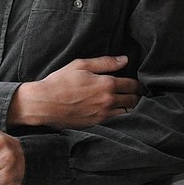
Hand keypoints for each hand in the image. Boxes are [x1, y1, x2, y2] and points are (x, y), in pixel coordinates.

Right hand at [8, 55, 143, 128]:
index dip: (138, 84)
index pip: (132, 84)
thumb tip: (124, 60)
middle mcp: (108, 100)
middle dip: (137, 96)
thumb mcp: (80, 65)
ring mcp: (103, 114)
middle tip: (137, 94)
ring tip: (129, 104)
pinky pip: (117, 122)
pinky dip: (122, 118)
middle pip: (133, 100)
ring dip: (131, 108)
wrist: (44, 103)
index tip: (139, 84)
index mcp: (106, 84)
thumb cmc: (60, 81)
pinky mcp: (97, 124)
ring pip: (128, 113)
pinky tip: (118, 114)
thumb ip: (104, 62)